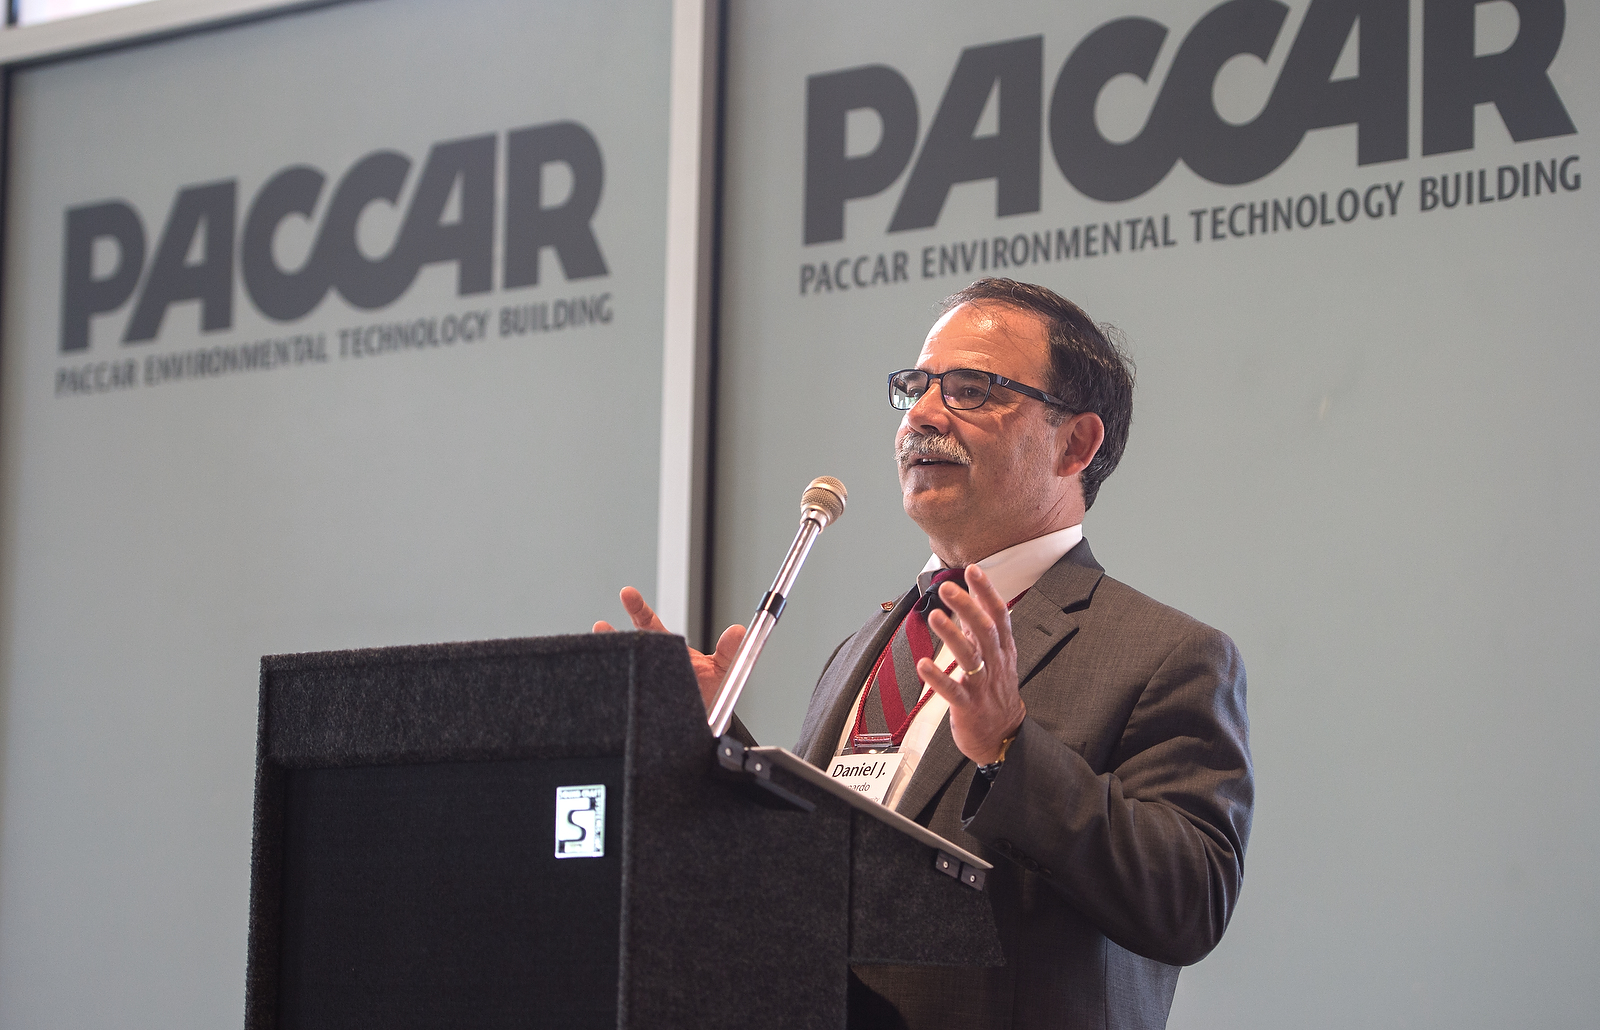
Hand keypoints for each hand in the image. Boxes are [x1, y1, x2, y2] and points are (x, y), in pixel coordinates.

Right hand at [593, 586, 745, 712]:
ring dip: (611, 662)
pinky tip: (607, 689)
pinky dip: (617, 693)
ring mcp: (644, 684)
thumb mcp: (723, 669)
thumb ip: (730, 650)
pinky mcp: (641, 706)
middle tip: (602, 626)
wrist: (707, 722)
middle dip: (613, 635)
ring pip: (623, 670)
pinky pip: (626, 700)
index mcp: (668, 649)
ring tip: (600, 653)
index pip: (649, 624)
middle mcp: (652, 664)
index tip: (627, 593)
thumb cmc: (710, 692)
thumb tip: (738, 631)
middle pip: (630, 646)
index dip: (638, 608)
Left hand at [916, 564, 1025, 763]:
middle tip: (948, 589)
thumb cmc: (997, 692)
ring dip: (952, 635)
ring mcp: (982, 685)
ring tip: (935, 616)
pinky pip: (953, 691)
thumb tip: (972, 597)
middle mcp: (995, 663)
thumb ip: (983, 629)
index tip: (973, 570)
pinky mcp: (968, 706)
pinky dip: (938, 678)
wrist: (1004, 736)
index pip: (998, 614)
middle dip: (967, 607)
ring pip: (970, 656)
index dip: (986, 592)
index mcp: (1003, 649)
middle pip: (985, 630)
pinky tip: (923, 664)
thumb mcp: (997, 657)